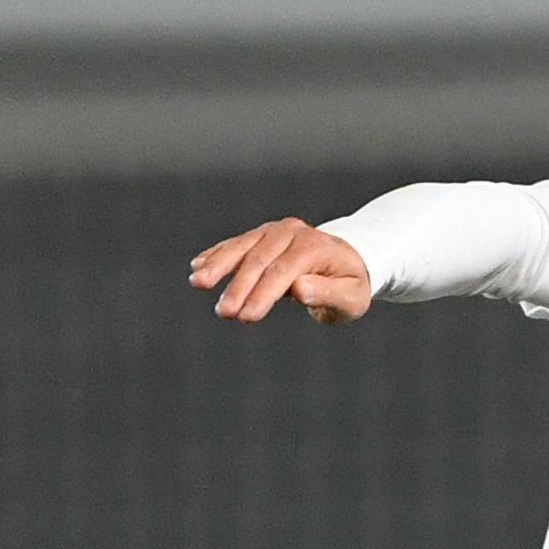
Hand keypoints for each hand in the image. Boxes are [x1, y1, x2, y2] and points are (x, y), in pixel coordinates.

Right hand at [190, 217, 372, 323]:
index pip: (284, 271)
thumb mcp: (351, 296)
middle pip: (260, 259)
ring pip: (242, 247)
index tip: (247, 316)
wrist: (349, 260)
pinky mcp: (261, 236)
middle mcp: (292, 233)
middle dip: (239, 286)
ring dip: (218, 265)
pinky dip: (217, 254)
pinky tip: (198, 266)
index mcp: (315, 246)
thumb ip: (328, 293)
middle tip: (224, 312)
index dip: (264, 293)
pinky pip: (236, 244)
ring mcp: (274, 232)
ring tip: (197, 282)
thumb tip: (300, 288)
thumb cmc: (351, 284)